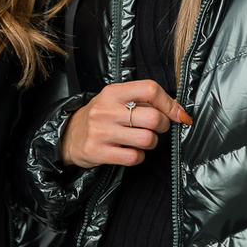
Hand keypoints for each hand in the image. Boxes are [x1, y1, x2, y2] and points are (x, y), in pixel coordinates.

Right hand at [60, 80, 191, 168]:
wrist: (68, 135)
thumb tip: (177, 110)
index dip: (169, 103)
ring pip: (146, 139)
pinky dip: (140, 156)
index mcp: (113, 92)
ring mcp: (101, 131)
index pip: (150, 89)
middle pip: (153, 118)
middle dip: (163, 125)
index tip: (177, 114)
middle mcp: (106, 110)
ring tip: (143, 140)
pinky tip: (132, 151)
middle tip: (157, 128)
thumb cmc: (100, 116)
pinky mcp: (98, 152)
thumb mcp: (116, 100)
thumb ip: (142, 101)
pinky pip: (134, 157)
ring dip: (152, 142)